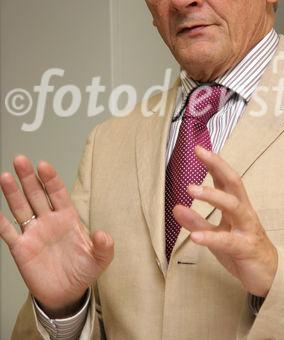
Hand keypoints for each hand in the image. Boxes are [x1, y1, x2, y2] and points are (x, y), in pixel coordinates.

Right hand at [0, 155, 113, 316]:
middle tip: (21, 160)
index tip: (44, 166)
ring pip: (21, 207)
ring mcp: (33, 232)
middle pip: (36, 194)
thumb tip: (103, 235)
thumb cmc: (83, 271)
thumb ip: (104, 247)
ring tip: (6, 176)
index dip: (51, 179)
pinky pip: (8, 232)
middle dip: (29, 177)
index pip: (57, 193)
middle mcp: (48, 220)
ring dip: (13, 192)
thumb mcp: (99, 259)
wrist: (66, 294)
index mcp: (67, 217)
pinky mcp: (21, 248)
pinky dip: (1, 223)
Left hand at [173, 146, 276, 296]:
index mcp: (237, 206)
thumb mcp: (216, 235)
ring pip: (233, 206)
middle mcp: (244, 212)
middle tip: (200, 153)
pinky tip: (195, 237)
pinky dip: (211, 238)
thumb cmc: (242, 250)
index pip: (226, 179)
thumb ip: (197, 222)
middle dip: (218, 166)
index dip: (214, 163)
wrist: (270, 276)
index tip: (198, 149)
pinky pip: (228, 241)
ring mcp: (246, 229)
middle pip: (234, 183)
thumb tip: (176, 207)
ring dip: (212, 195)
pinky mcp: (245, 248)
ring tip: (191, 189)